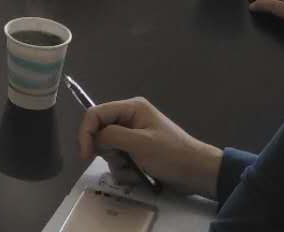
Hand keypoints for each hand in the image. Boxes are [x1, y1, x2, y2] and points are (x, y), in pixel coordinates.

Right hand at [78, 98, 222, 200]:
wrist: (198, 173)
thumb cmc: (172, 154)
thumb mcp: (140, 143)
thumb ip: (113, 136)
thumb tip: (95, 138)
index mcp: (131, 108)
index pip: (96, 114)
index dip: (86, 133)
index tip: (85, 155)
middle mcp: (129, 119)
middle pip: (100, 133)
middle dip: (108, 152)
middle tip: (124, 162)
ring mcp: (133, 137)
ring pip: (108, 150)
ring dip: (118, 165)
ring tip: (136, 171)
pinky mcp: (137, 152)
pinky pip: (119, 161)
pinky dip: (125, 171)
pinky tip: (140, 176)